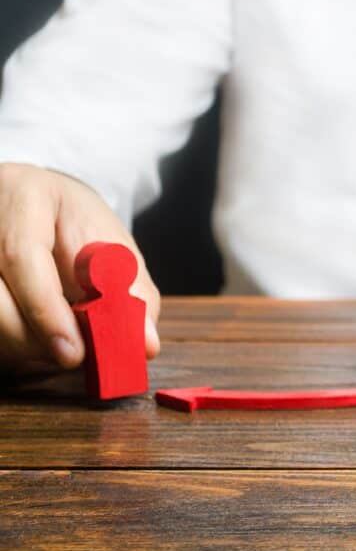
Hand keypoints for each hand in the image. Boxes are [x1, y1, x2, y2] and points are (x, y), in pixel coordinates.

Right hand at [0, 163, 160, 373]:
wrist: (40, 208)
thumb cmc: (78, 227)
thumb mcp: (114, 247)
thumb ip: (133, 293)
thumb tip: (146, 344)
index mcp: (24, 194)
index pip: (22, 255)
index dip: (46, 309)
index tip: (73, 352)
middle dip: (34, 339)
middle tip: (71, 356)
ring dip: (21, 346)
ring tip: (58, 342)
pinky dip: (8, 343)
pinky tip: (33, 337)